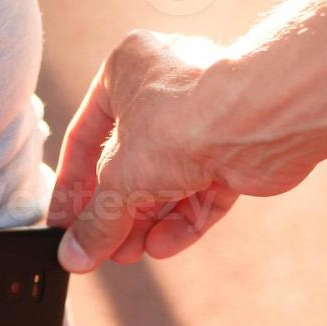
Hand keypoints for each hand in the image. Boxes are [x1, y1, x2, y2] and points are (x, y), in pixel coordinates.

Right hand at [47, 30, 305, 272]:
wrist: (263, 120)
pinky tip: (161, 246)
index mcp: (128, 70)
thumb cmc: (184, 121)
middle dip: (115, 212)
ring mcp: (205, 121)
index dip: (72, 184)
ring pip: (167, 181)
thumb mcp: (122, 178)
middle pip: (130, 163)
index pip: (86, 135)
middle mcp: (167, 89)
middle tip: (99, 249)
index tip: (63, 223)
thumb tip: (75, 255)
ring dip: (145, 221)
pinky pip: (201, 192)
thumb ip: (96, 219)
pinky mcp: (235, 151)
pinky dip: (181, 220)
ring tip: (126, 255)